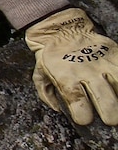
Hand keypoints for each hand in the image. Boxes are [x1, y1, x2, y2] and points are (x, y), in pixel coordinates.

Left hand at [26, 7, 117, 124]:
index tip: (85, 120)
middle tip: (111, 121)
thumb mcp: (40, 74)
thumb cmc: (52, 56)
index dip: (83, 115)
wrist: (64, 29)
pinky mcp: (115, 55)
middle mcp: (87, 71)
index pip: (77, 101)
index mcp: (66, 77)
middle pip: (104, 98)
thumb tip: (58, 110)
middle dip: (110, 114)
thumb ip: (46, 94)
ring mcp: (103, 63)